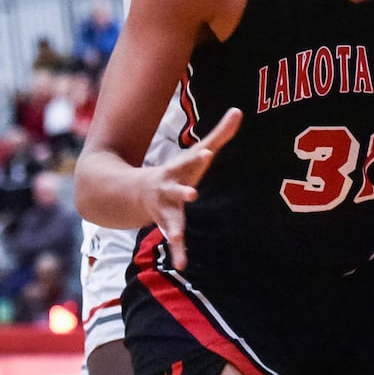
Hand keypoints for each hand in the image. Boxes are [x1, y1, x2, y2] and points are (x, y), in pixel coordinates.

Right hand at [142, 109, 240, 269]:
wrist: (134, 192)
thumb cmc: (178, 171)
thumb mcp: (196, 153)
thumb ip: (219, 134)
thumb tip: (239, 111)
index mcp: (179, 169)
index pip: (189, 161)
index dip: (198, 157)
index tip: (207, 153)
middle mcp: (169, 189)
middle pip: (177, 189)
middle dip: (183, 191)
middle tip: (192, 193)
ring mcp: (165, 208)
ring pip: (170, 219)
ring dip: (174, 229)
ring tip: (177, 239)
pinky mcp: (166, 225)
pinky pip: (173, 239)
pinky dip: (179, 251)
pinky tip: (183, 264)